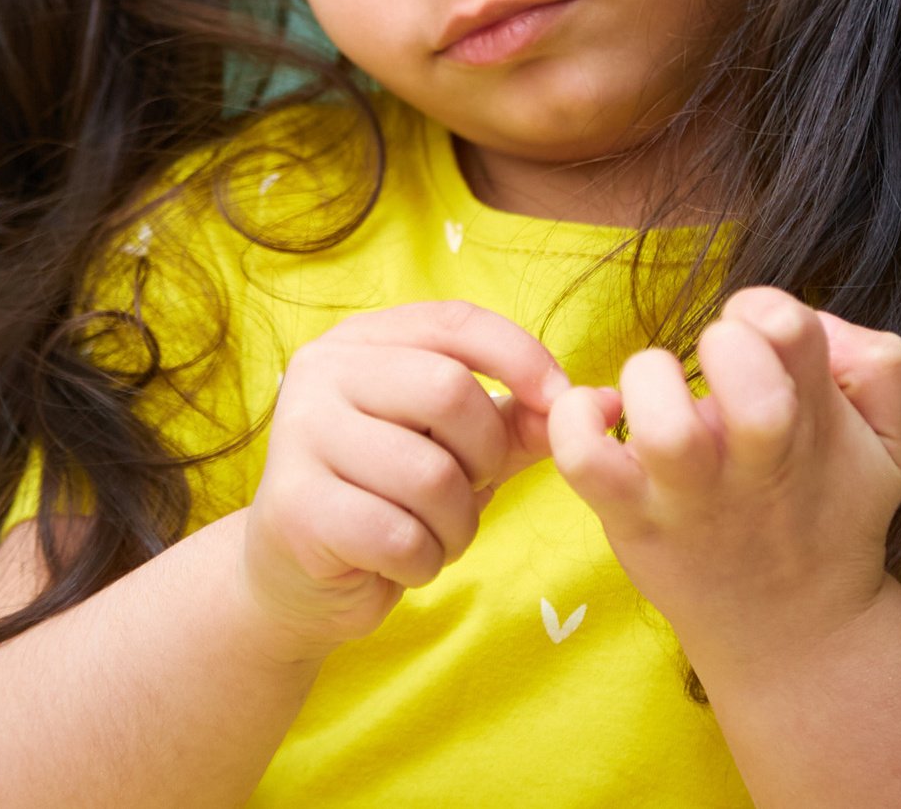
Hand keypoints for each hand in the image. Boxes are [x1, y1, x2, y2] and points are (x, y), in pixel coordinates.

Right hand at [239, 300, 569, 657]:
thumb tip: (604, 404)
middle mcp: (321, 372)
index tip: (561, 403)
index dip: (522, 358)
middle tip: (473, 488)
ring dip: (457, 523)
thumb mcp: (458, 448)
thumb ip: (520, 420)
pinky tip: (400, 562)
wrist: (298, 579)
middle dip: (484, 455)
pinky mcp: (296, 508)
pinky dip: (423, 562)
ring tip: (434, 533)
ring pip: (430, 475)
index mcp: (361, 340)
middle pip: (448, 391)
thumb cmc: (388, 497)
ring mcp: (300, 436)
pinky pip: (400, 537)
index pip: (458, 322)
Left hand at [547, 286, 900, 662]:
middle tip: (713, 363)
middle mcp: (752, 458)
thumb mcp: (890, 441)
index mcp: (810, 419)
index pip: (788, 326)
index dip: (766, 311)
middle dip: (722, 341)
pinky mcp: (634, 520)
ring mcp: (689, 493)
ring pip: (664, 425)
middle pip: (740, 368)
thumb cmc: (829, 509)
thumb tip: (814, 325)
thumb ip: (876, 364)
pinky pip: (584, 462)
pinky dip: (575, 422)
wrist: (795, 631)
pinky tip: (599, 414)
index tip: (757, 335)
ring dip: (649, 381)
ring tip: (657, 391)